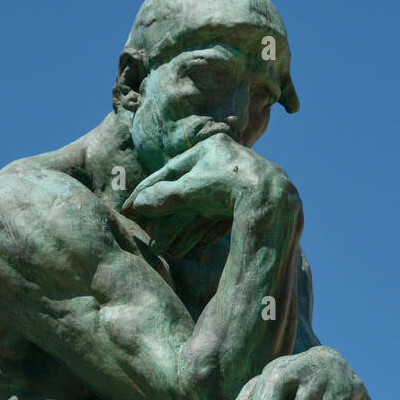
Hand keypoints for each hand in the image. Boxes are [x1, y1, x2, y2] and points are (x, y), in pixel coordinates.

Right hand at [121, 133, 298, 259]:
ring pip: (204, 208)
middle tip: (149, 235)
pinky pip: (223, 217)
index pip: (169, 171)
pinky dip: (209, 231)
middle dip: (167, 219)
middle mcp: (225, 161)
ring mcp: (240, 181)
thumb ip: (163, 197)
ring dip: (186, 231)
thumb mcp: (189, 191)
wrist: (270, 200)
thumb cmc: (227, 187)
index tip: (129, 208)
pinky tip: (200, 246)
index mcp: (209, 149)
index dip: (147, 192)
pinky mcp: (252, 201)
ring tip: (171, 251)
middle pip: (187, 193)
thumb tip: (136, 205)